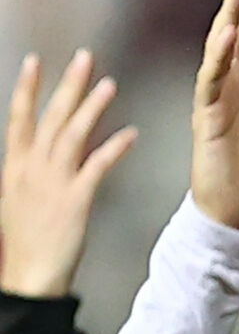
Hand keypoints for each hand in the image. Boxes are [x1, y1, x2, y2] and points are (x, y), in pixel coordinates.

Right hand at [1, 51, 132, 296]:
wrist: (28, 277)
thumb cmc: (22, 244)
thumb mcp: (12, 200)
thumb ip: (23, 173)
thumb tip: (30, 155)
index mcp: (12, 166)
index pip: (19, 117)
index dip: (27, 88)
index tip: (35, 61)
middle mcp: (30, 168)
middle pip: (50, 117)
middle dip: (67, 84)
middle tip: (84, 56)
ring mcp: (52, 182)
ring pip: (73, 134)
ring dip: (92, 106)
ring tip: (110, 83)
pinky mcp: (75, 200)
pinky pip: (97, 166)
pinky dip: (114, 147)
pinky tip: (132, 133)